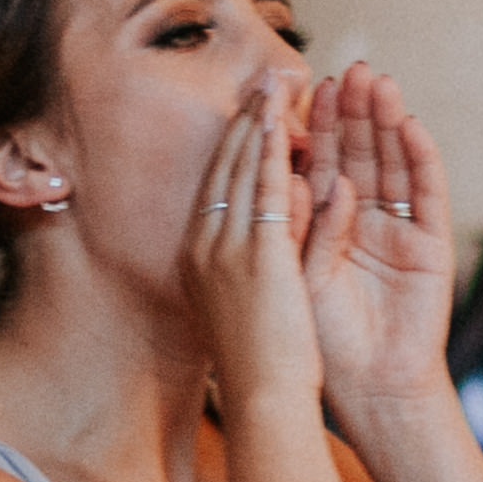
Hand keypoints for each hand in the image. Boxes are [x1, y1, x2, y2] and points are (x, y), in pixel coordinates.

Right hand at [178, 59, 322, 421]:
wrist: (262, 400)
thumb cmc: (259, 364)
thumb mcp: (242, 303)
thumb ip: (248, 261)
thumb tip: (264, 231)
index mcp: (198, 257)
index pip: (215, 187)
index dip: (231, 148)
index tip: (246, 115)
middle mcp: (203, 245)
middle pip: (222, 169)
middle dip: (240, 122)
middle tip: (257, 81)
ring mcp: (225, 247)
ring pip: (240, 170)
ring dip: (256, 123)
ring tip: (270, 85)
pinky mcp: (256, 254)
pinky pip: (265, 189)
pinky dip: (272, 151)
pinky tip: (283, 122)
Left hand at [291, 63, 456, 432]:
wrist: (367, 388)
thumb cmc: (319, 339)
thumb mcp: (295, 272)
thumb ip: (300, 223)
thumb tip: (299, 171)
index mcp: (326, 223)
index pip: (319, 162)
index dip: (313, 125)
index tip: (304, 84)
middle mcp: (364, 218)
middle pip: (359, 153)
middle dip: (352, 111)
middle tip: (347, 69)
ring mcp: (401, 228)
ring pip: (393, 162)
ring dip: (387, 121)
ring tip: (378, 81)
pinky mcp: (432, 243)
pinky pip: (427, 192)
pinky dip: (421, 157)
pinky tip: (410, 124)